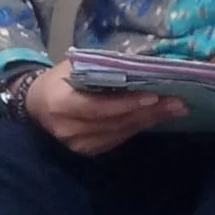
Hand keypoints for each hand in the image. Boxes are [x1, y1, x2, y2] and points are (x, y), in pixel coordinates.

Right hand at [23, 60, 186, 155]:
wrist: (36, 104)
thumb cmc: (58, 79)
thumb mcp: (73, 66)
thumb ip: (100, 67)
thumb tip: (139, 63)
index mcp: (60, 104)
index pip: (98, 107)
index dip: (126, 103)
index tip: (153, 95)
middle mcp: (68, 129)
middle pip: (115, 122)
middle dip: (149, 111)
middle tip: (178, 102)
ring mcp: (78, 144)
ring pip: (121, 132)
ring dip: (150, 120)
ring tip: (175, 108)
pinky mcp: (88, 151)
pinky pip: (118, 139)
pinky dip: (138, 127)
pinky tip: (157, 117)